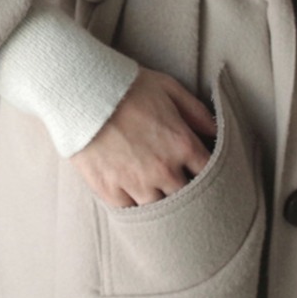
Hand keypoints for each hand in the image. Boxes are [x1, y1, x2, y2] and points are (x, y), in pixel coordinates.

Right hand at [68, 65, 217, 207]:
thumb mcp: (167, 87)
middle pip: (187, 196)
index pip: (209, 171)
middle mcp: (163, 169)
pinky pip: (130, 211)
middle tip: (180, 181)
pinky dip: (134, 204)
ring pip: (160, 209)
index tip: (201, 169)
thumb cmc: (126, 86)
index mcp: (180, 143)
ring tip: (156, 189)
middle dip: (186, 189)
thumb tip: (215, 131)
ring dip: (161, 200)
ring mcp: (135, 183)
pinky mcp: (110, 191)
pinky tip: (134, 193)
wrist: (81, 92)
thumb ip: (195, 110)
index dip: (209, 172)